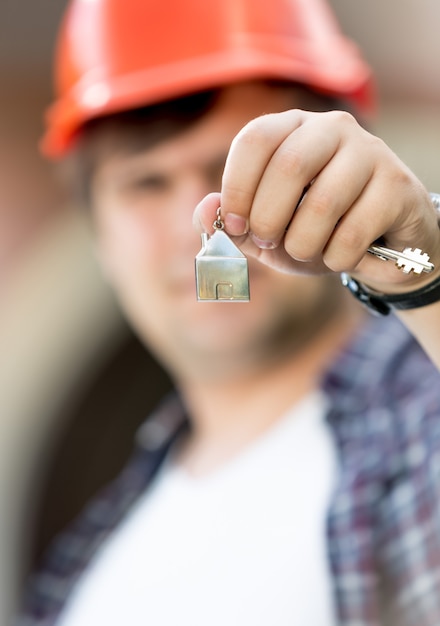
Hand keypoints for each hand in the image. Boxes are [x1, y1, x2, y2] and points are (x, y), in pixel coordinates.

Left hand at [194, 109, 439, 292]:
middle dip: (268, 219)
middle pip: (288, 167)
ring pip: (322, 203)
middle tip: (270, 241)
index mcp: (291, 130)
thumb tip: (205, 210)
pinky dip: (337, 258)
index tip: (234, 226)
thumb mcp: (266, 234)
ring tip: (307, 251)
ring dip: (304, 244)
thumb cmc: (315, 233)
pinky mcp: (397, 184)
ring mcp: (369, 152)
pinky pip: (354, 231)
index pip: (254, 139)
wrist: (378, 248)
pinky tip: (340, 256)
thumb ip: (232, 224)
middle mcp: (330, 129)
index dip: (236, 187)